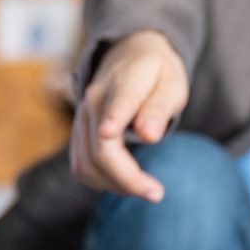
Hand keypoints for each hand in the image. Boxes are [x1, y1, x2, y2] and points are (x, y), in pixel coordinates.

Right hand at [71, 30, 188, 202]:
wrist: (128, 55)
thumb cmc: (156, 74)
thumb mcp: (171, 84)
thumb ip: (160, 108)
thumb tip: (149, 135)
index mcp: (125, 82)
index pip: (117, 103)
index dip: (112, 117)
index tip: (109, 132)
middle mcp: (95, 100)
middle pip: (101, 149)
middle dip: (127, 178)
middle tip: (157, 193)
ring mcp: (82, 117)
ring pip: (87, 163)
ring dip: (115, 185)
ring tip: (147, 189)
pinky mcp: (78, 132)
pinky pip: (82, 166)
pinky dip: (103, 181)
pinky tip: (126, 182)